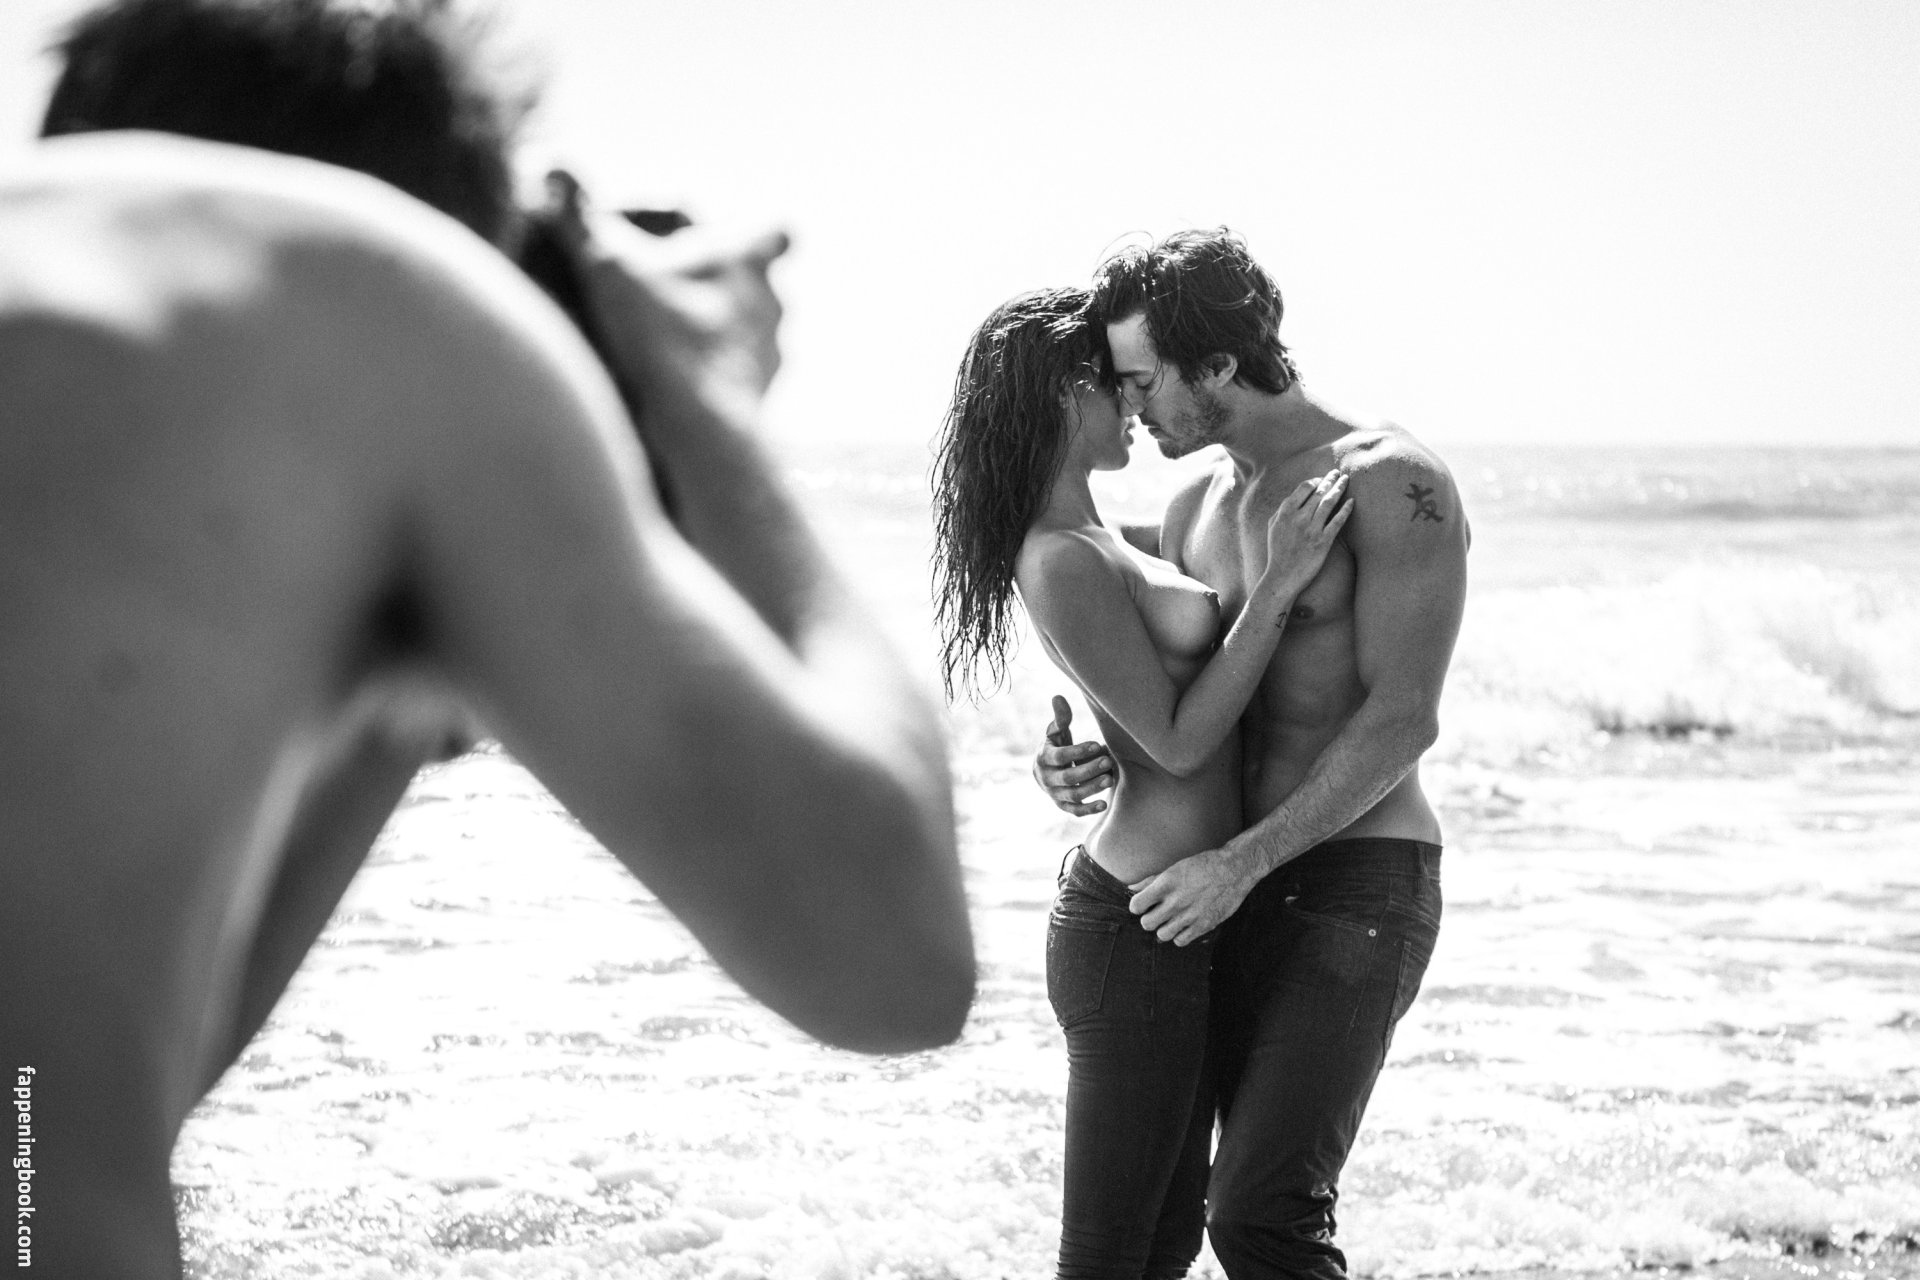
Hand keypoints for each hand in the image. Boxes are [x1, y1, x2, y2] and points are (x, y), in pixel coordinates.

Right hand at [543, 170, 786, 420]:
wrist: (700, 425)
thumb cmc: (662, 332)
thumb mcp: (610, 263)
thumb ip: (582, 216)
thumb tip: (553, 165)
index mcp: (747, 261)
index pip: (773, 231)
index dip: (754, 231)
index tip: (722, 239)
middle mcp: (773, 306)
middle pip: (760, 284)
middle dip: (724, 284)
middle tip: (681, 290)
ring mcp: (773, 357)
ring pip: (753, 333)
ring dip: (721, 332)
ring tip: (676, 342)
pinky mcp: (762, 402)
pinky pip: (741, 377)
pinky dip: (716, 376)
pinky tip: (681, 386)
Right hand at [1034, 694, 1113, 815]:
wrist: (1045, 772)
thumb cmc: (1056, 746)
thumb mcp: (1056, 732)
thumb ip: (1061, 718)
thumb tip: (1058, 697)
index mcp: (1044, 758)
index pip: (1060, 756)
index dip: (1078, 752)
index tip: (1097, 745)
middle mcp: (1047, 778)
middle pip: (1068, 778)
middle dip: (1088, 770)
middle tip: (1108, 761)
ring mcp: (1055, 794)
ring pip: (1073, 795)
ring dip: (1091, 788)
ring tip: (1110, 778)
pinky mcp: (1063, 805)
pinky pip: (1075, 811)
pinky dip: (1088, 809)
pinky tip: (1104, 804)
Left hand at [1128, 846, 1255, 944]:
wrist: (1234, 870)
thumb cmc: (1203, 865)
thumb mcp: (1175, 867)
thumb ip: (1151, 880)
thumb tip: (1131, 888)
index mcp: (1166, 884)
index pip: (1136, 906)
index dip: (1137, 906)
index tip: (1143, 904)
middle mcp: (1176, 902)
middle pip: (1147, 924)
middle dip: (1149, 918)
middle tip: (1157, 912)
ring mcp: (1190, 916)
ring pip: (1162, 935)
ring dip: (1164, 928)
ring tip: (1171, 919)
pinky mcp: (1203, 926)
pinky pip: (1180, 941)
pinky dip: (1179, 935)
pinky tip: (1183, 925)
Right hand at [1260, 469, 1351, 599]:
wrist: (1282, 577)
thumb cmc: (1277, 552)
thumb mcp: (1273, 527)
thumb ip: (1283, 510)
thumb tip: (1296, 497)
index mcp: (1285, 512)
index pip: (1304, 487)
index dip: (1316, 481)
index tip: (1323, 479)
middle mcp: (1299, 518)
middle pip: (1319, 492)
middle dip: (1330, 479)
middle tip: (1338, 472)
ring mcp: (1312, 530)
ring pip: (1329, 503)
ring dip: (1339, 488)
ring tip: (1346, 480)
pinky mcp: (1323, 542)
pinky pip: (1337, 522)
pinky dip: (1346, 510)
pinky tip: (1352, 501)